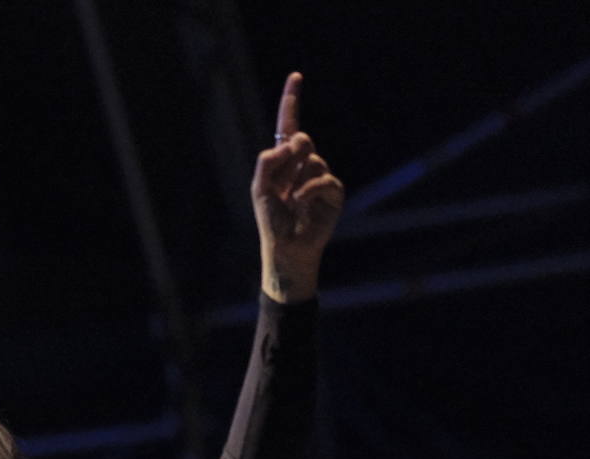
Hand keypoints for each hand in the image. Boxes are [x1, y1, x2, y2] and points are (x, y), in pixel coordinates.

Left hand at [252, 72, 344, 302]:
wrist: (287, 247)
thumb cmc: (271, 220)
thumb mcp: (260, 188)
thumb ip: (267, 162)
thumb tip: (288, 143)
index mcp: (283, 162)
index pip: (287, 126)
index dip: (291, 102)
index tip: (295, 77)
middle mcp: (303, 165)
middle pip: (302, 139)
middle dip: (292, 152)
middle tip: (284, 175)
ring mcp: (320, 177)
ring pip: (313, 159)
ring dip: (298, 180)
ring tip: (292, 201)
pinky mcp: (333, 192)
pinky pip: (324, 178)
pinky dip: (310, 191)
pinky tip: (302, 204)